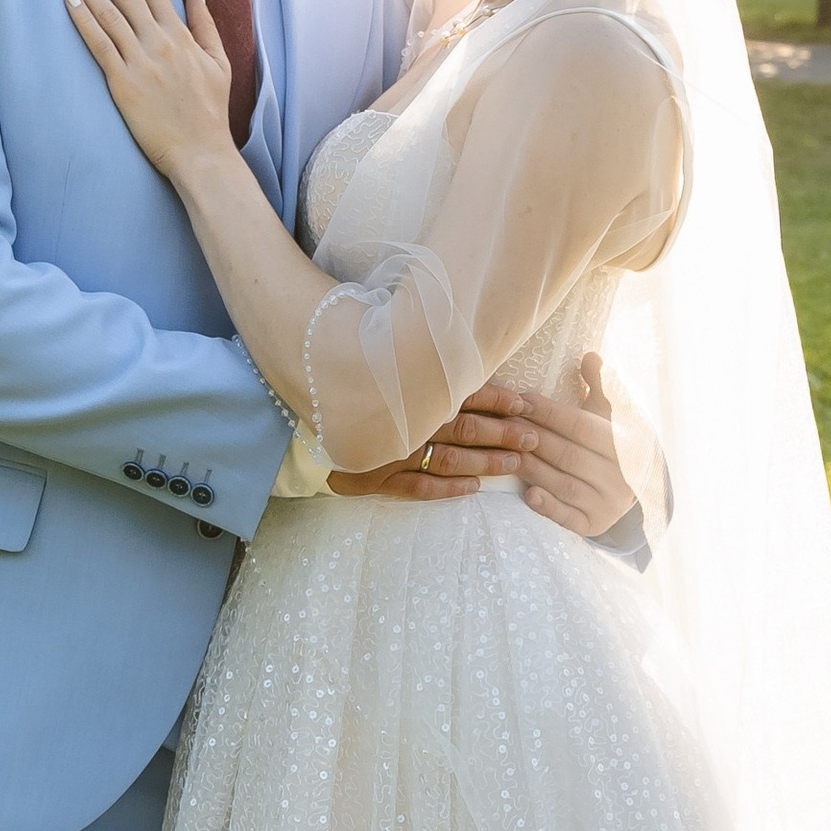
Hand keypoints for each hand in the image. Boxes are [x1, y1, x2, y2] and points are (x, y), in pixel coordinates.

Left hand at [61, 0, 235, 177]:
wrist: (201, 152)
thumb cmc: (210, 111)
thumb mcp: (219, 63)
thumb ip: (205, 24)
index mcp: (180, 34)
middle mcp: (159, 41)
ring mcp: (139, 61)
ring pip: (107, 12)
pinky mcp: (122, 83)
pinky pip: (99, 45)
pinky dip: (83, 20)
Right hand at [335, 355, 635, 535]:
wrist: (297, 409)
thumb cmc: (345, 377)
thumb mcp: (379, 357)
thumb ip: (416, 355)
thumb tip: (454, 340)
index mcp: (412, 390)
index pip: (465, 394)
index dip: (498, 399)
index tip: (525, 404)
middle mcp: (407, 421)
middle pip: (466, 429)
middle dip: (504, 434)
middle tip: (533, 438)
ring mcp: (392, 452)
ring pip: (449, 460)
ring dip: (486, 462)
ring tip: (515, 465)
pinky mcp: (375, 477)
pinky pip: (417, 488)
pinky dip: (447, 489)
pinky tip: (473, 490)